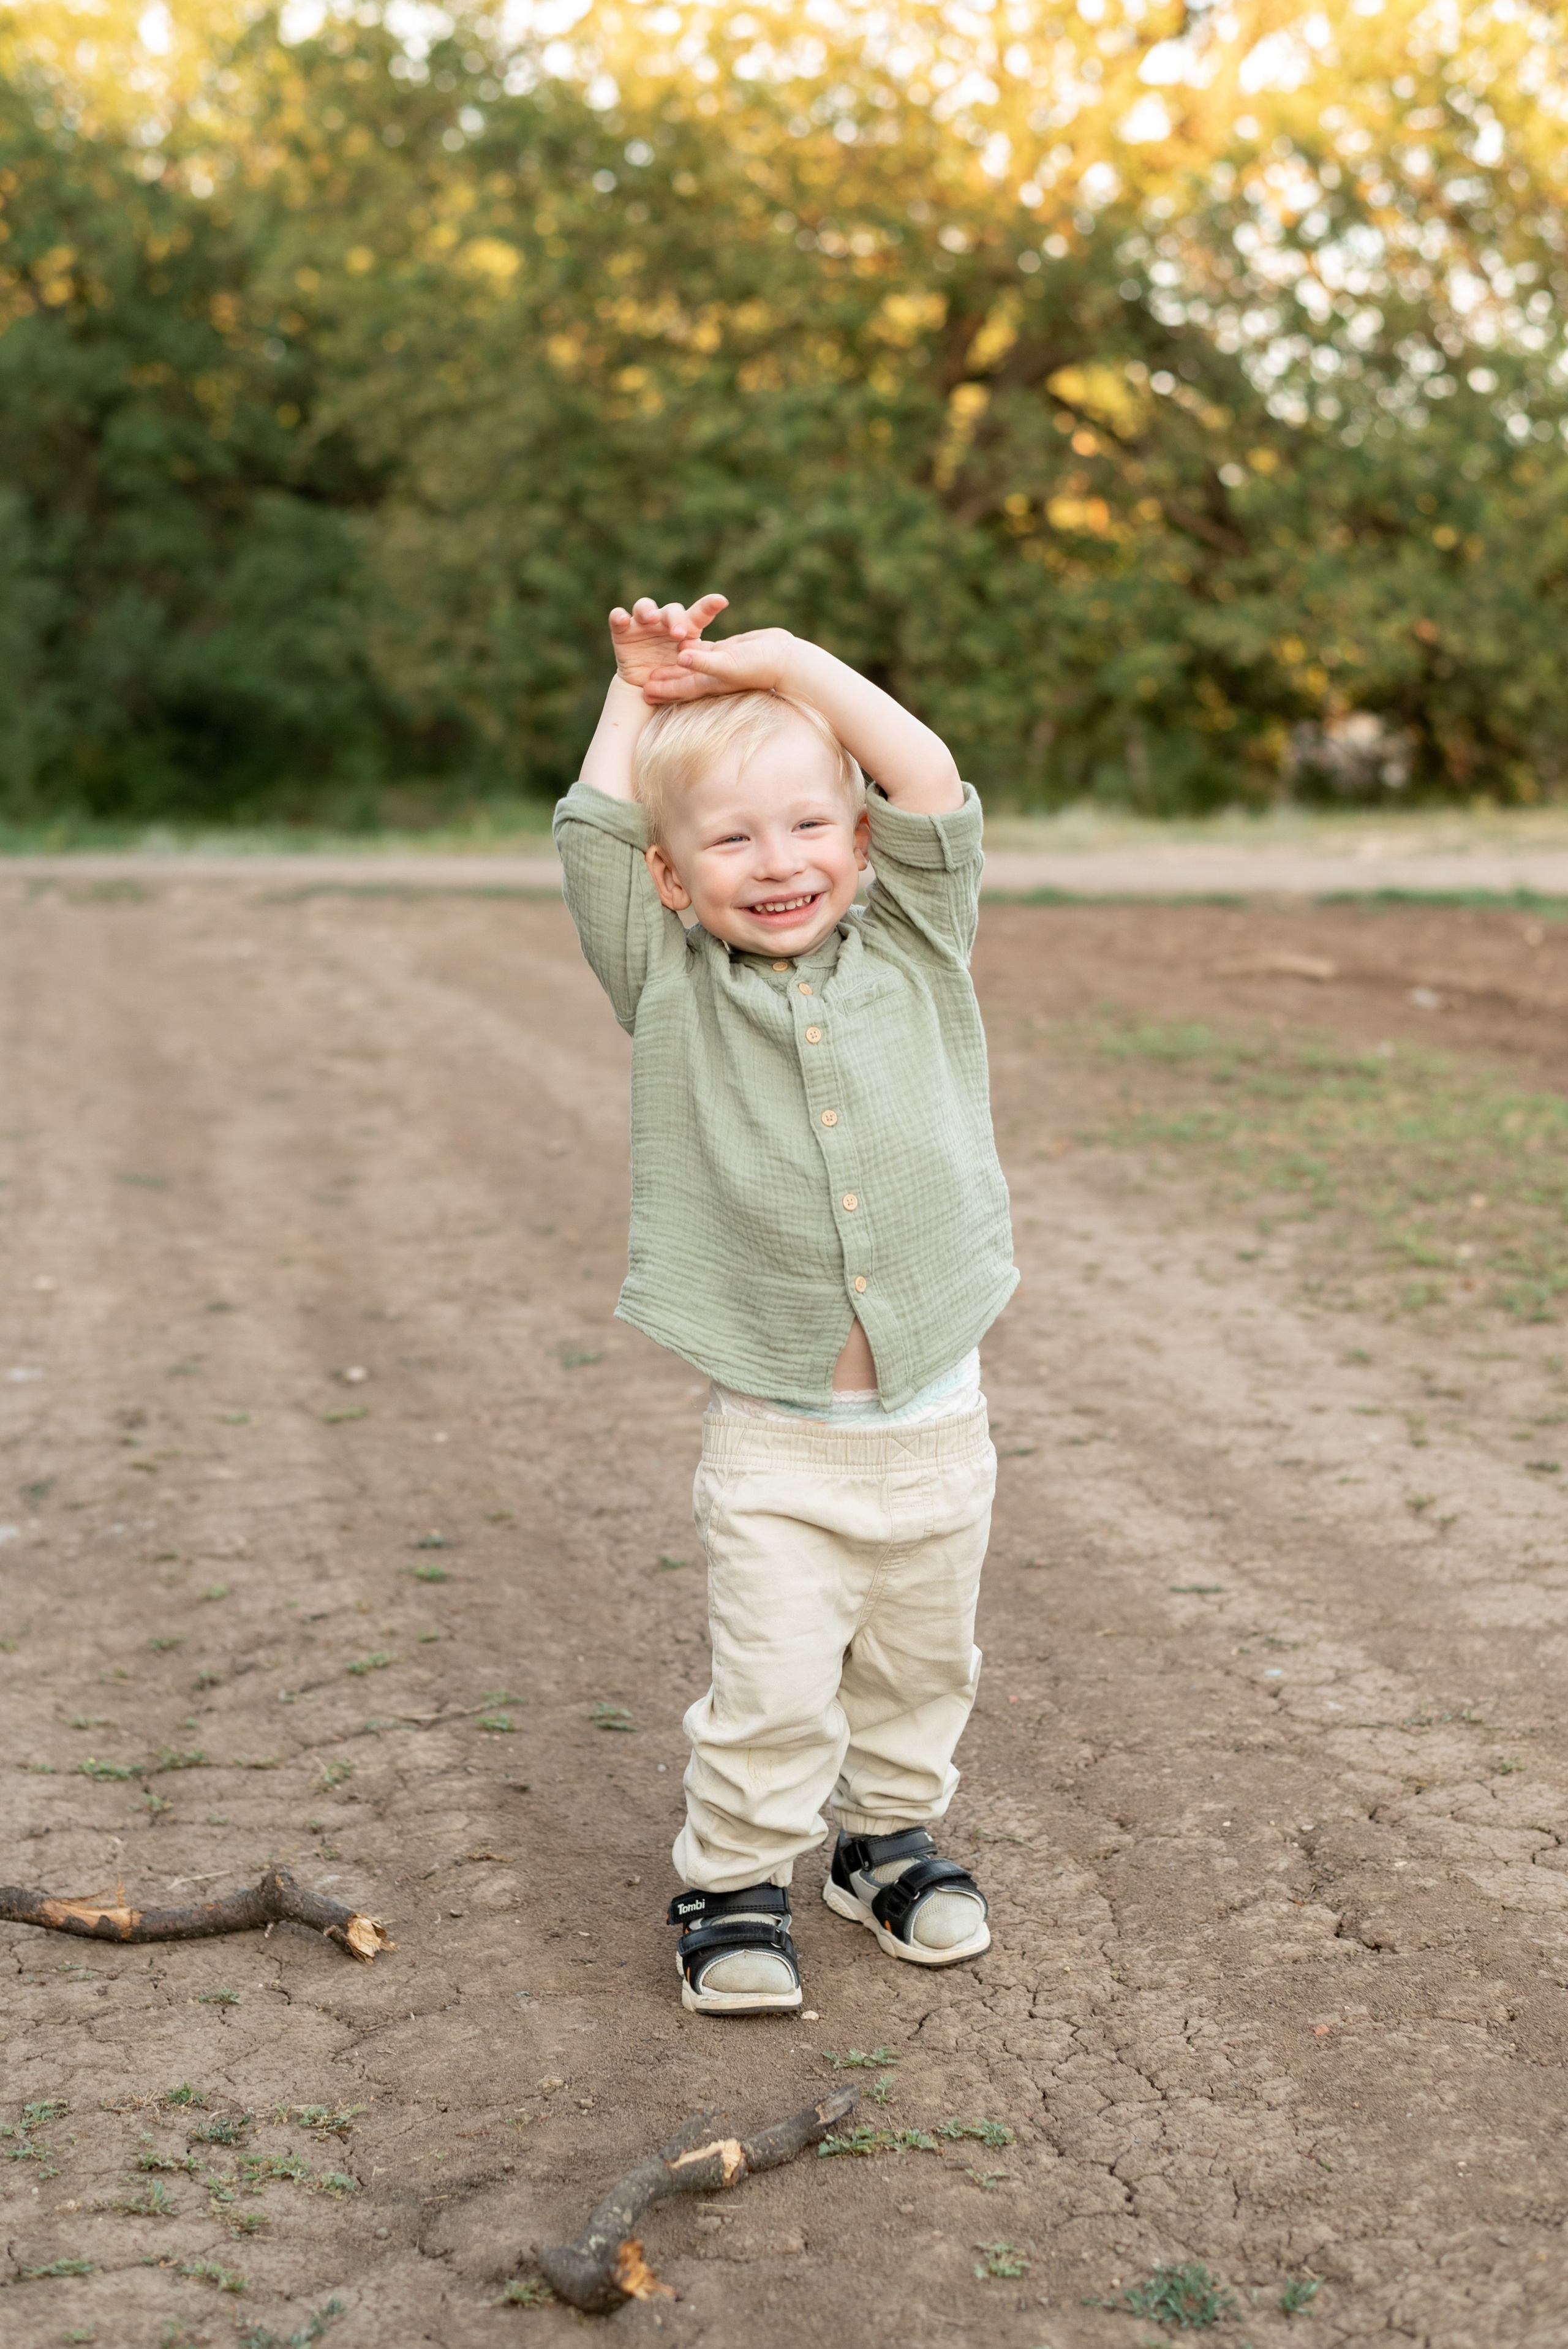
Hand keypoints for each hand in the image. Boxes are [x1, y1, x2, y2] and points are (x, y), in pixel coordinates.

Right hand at [608, 594, 727, 692]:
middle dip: (675, 619)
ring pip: (644, 607)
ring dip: (648, 610)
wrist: (646, 688)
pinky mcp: (623, 631)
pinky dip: (619, 617)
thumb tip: (715, 661)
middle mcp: (664, 622)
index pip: (699, 614)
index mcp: (686, 629)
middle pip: (671, 610)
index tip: (722, 601)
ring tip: (650, 619)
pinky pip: (618, 619)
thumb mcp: (690, 672)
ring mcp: (642, 624)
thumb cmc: (673, 676)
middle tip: (678, 634)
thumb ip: (699, 663)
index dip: (709, 606)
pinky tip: (621, 619)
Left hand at [642, 625, 795, 702]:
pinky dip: (692, 649)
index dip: (662, 689)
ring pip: (691, 664)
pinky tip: (682, 645)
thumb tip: (680, 658)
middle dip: (663, 680)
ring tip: (658, 664)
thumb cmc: (761, 666)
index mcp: (711, 682)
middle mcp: (713, 676)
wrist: (787, 660)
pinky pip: (705, 650)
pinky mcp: (728, 651)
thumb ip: (704, 662)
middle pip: (682, 678)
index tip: (642, 692)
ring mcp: (721, 663)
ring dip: (675, 665)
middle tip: (641, 682)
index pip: (681, 688)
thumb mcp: (729, 664)